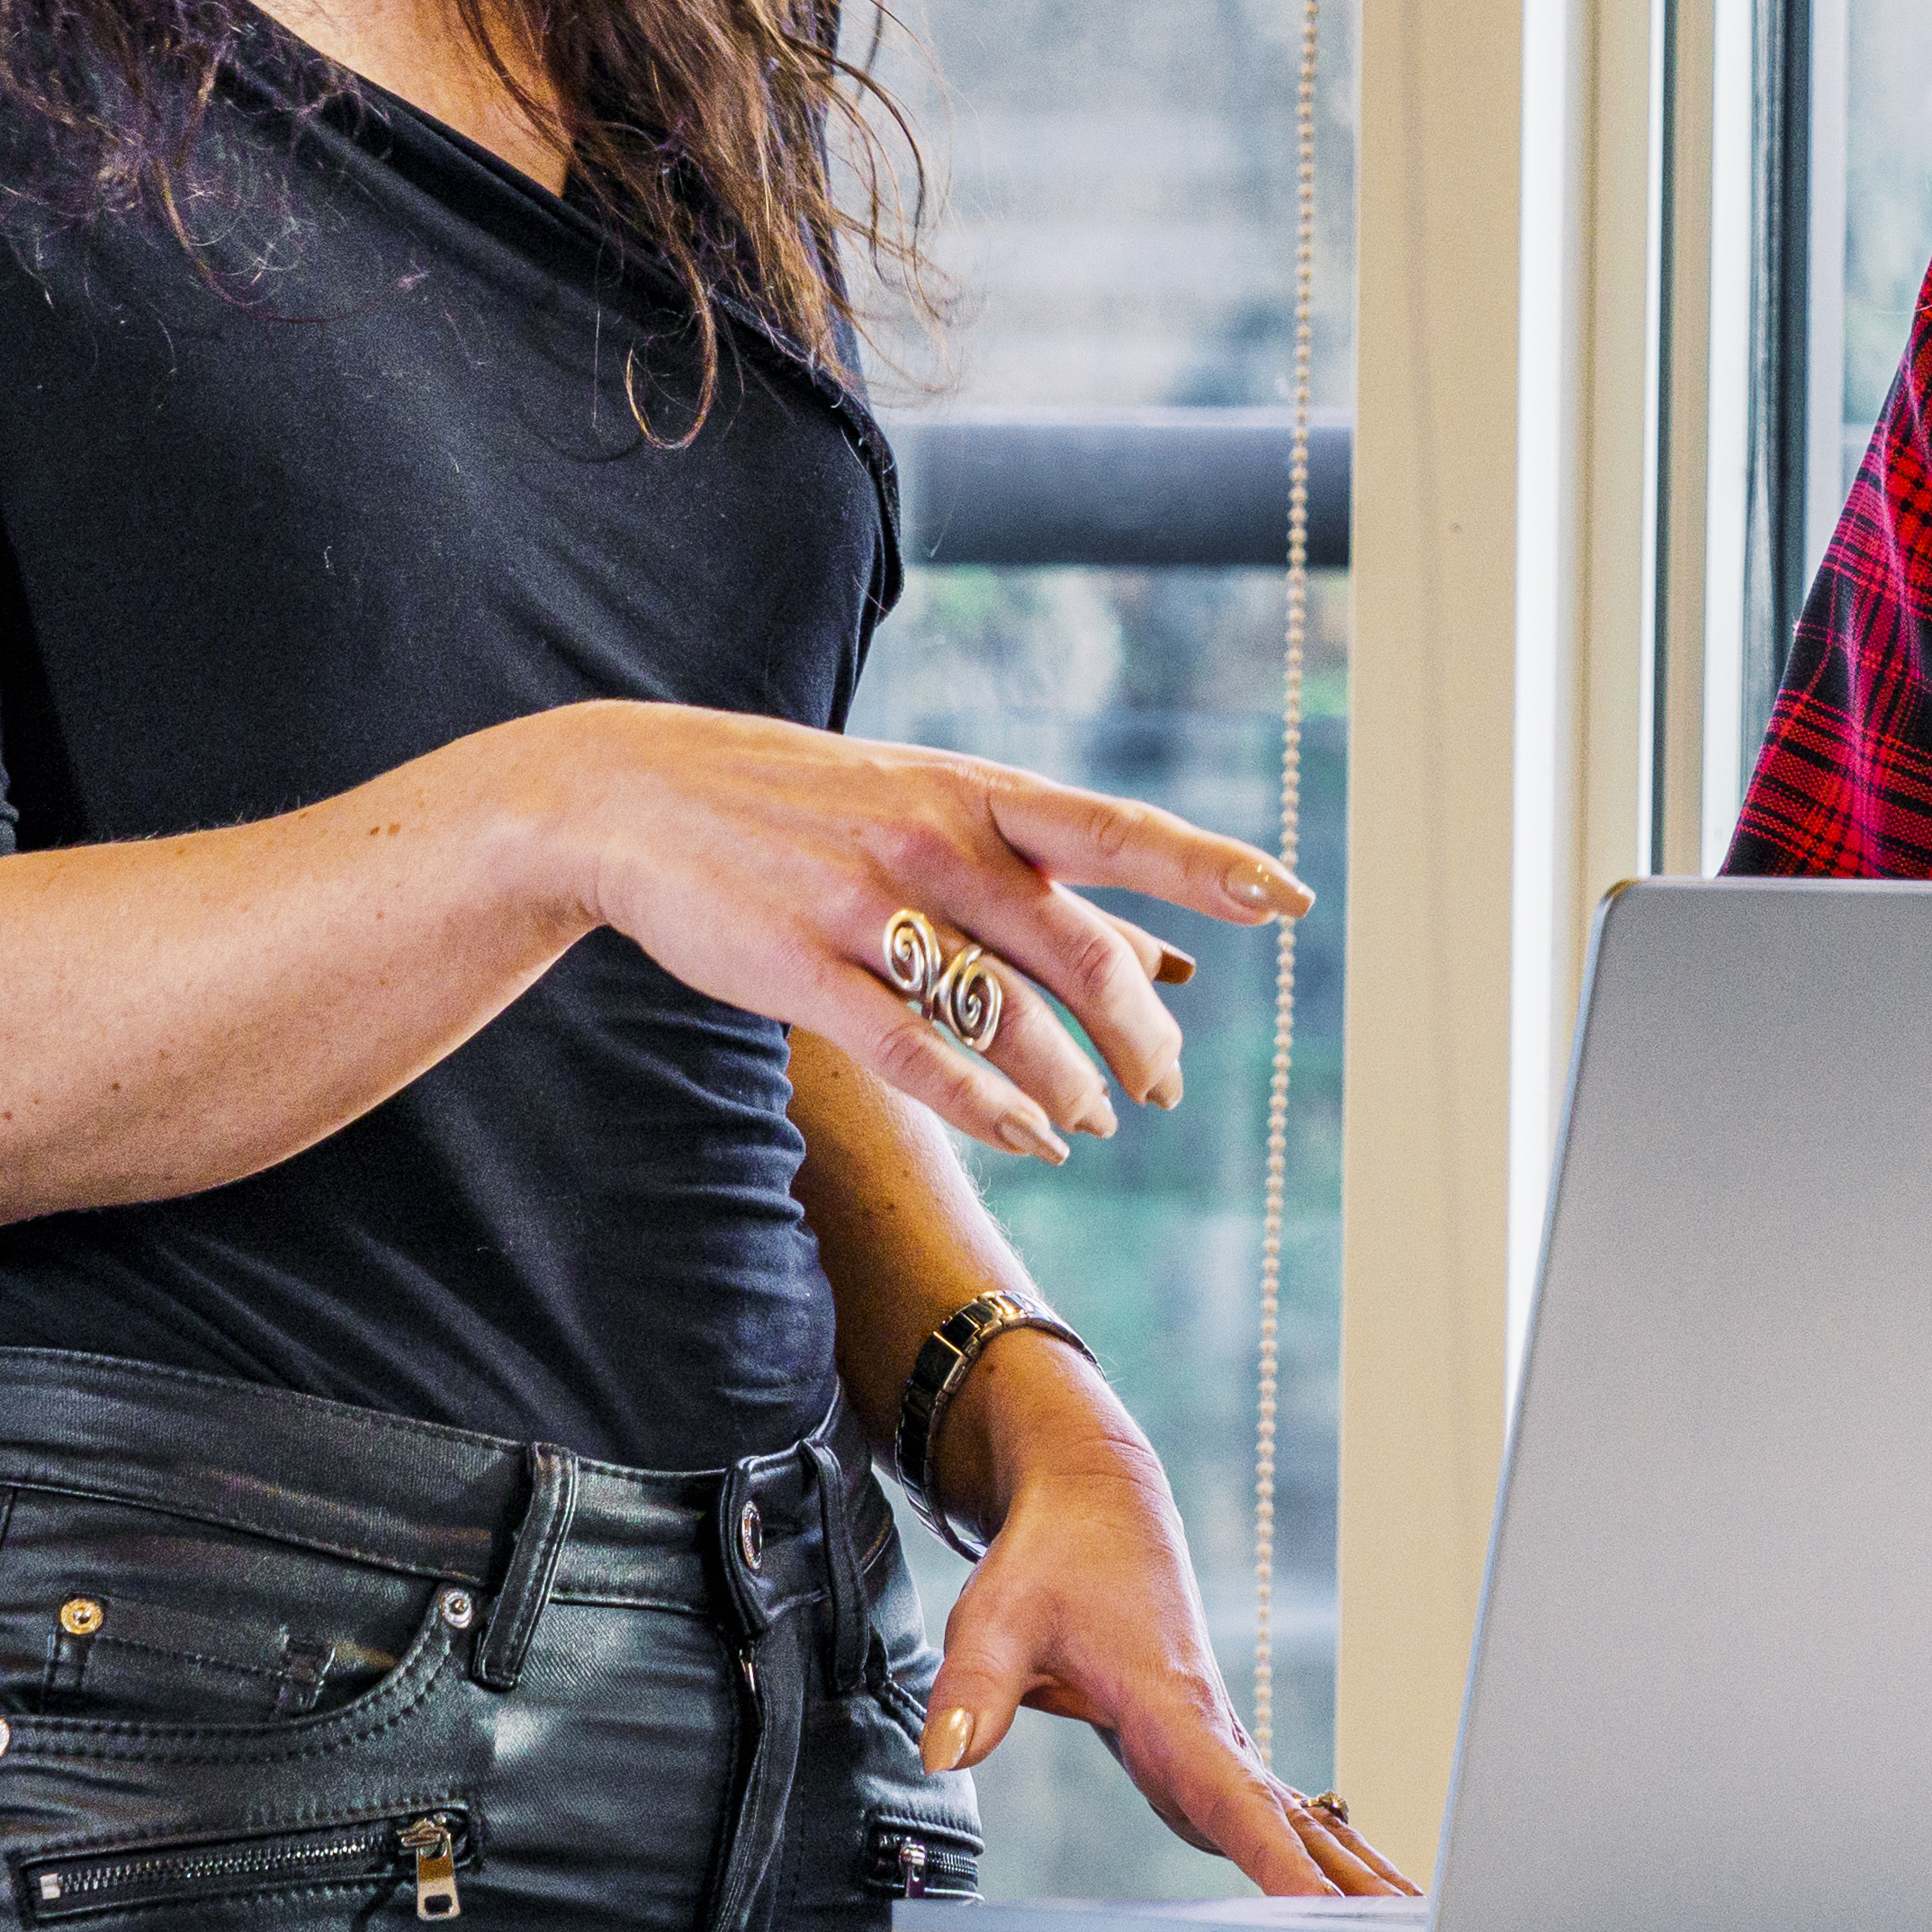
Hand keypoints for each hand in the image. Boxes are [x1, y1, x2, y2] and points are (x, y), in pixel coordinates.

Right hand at [551, 705, 1307, 1161]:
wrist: (641, 797)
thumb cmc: (814, 806)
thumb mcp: (935, 811)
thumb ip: (1047, 881)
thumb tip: (1169, 955)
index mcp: (978, 792)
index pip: (1117, 830)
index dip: (1209, 865)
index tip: (1290, 900)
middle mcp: (935, 840)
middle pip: (1073, 947)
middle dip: (1136, 1029)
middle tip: (1164, 1086)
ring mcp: (866, 903)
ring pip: (1001, 1012)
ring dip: (1065, 1081)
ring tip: (1091, 1120)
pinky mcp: (803, 969)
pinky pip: (913, 1053)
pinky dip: (984, 1105)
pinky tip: (1027, 1139)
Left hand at [923, 1357, 1419, 1899]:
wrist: (1097, 1506)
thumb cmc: (1053, 1558)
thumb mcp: (997, 1612)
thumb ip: (973, 1685)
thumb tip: (946, 1750)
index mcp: (1170, 1701)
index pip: (1230, 1796)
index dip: (1270, 1858)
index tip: (1312, 1909)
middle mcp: (1210, 1728)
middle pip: (1293, 1821)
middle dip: (1352, 1884)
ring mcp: (1217, 1740)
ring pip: (1300, 1817)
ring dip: (1357, 1871)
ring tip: (1419, 1925)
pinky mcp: (1210, 1747)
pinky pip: (1278, 1811)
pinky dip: (1322, 1851)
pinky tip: (1351, 1890)